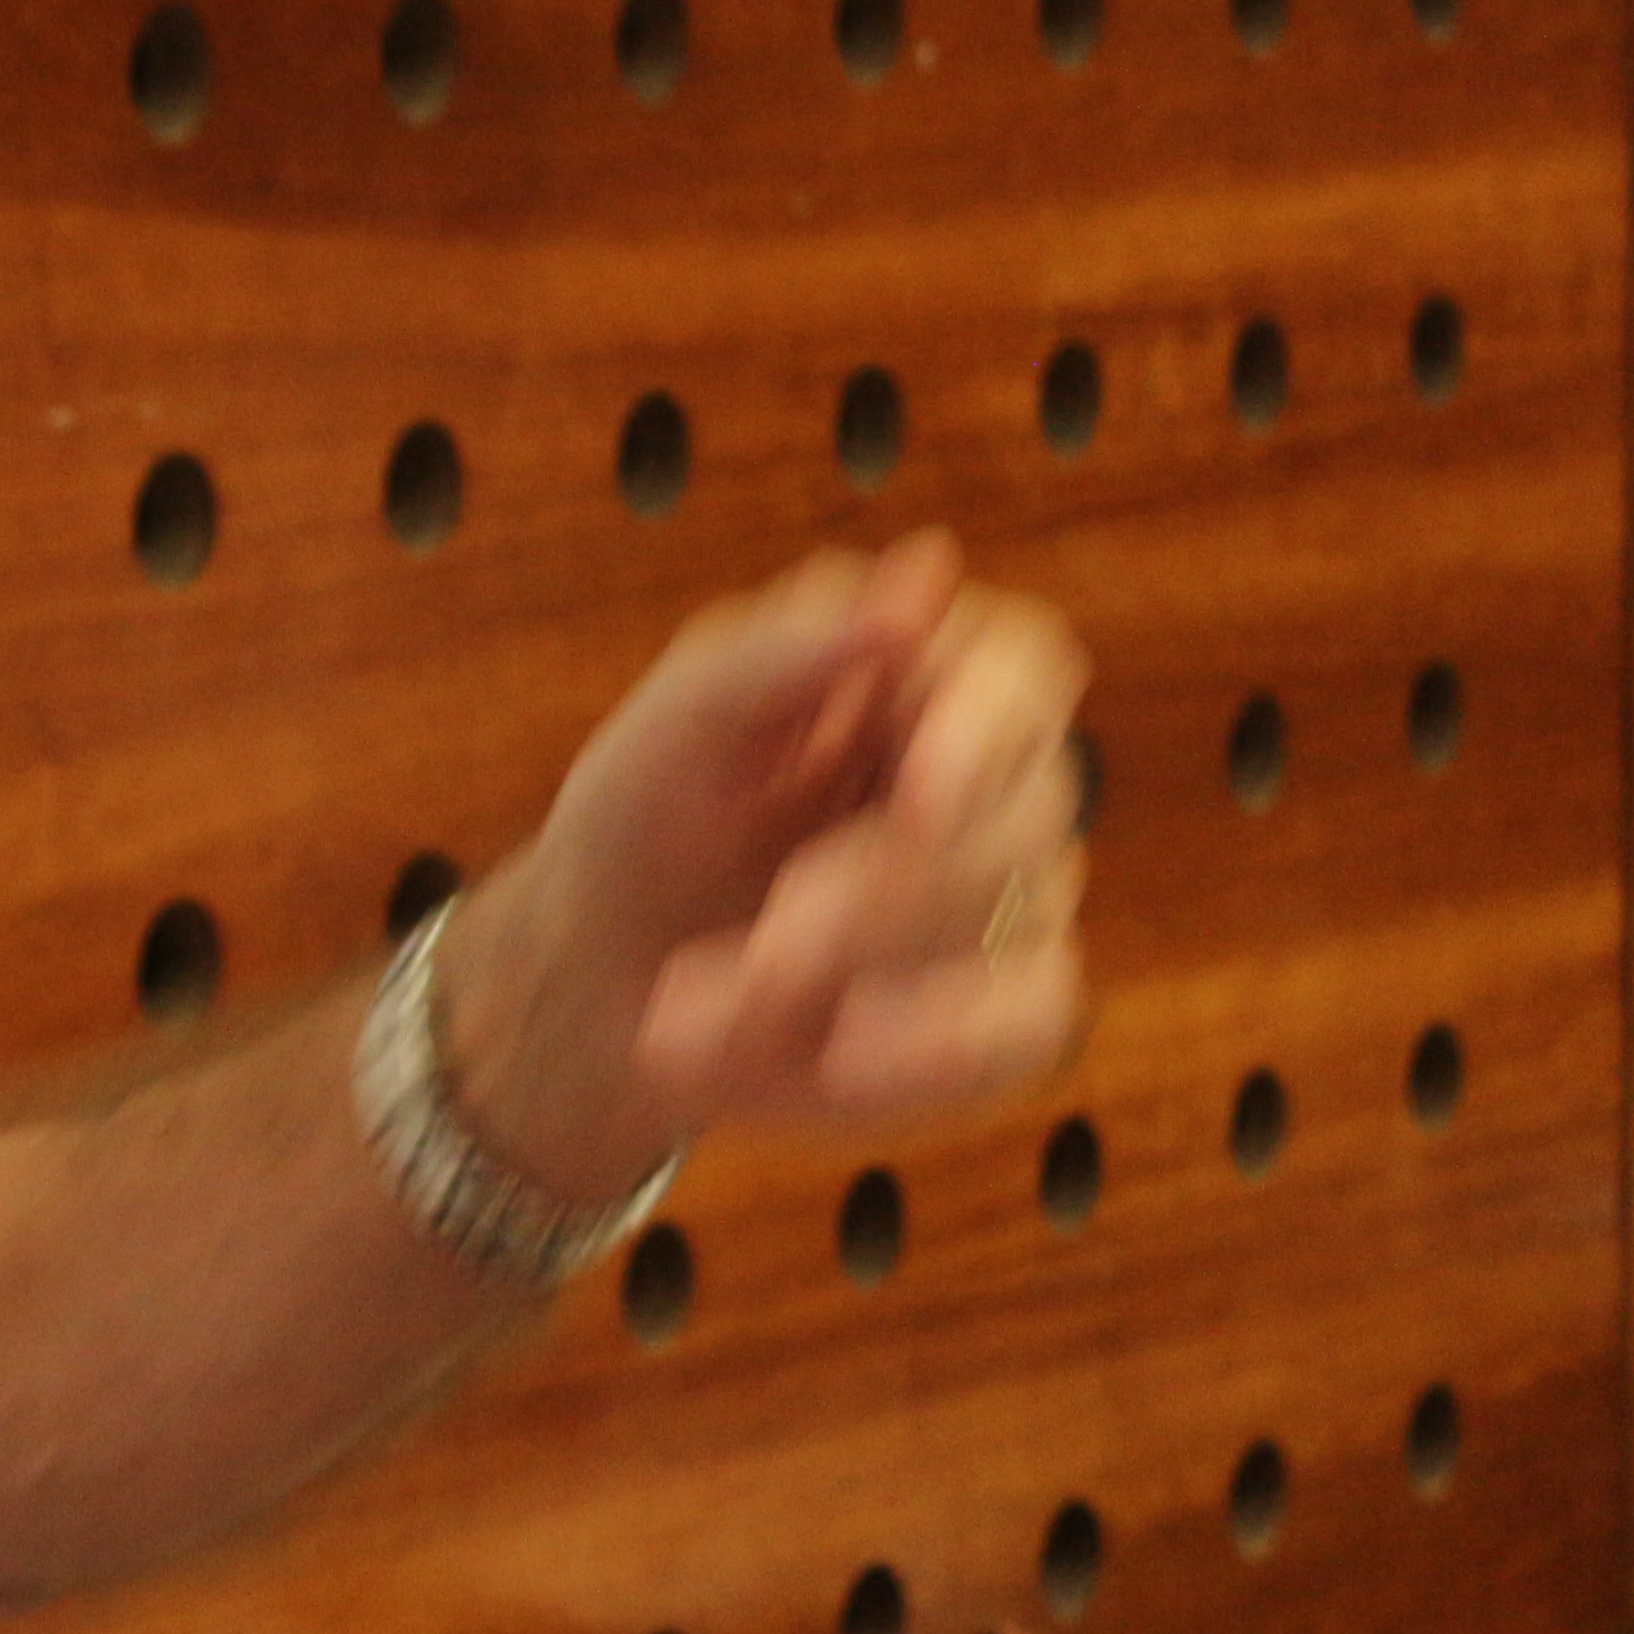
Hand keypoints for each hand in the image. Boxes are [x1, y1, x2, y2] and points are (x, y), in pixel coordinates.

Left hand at [442, 533, 1089, 1194]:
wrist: (603, 976)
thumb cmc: (644, 817)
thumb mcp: (675, 724)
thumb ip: (787, 648)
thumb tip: (926, 575)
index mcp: (914, 677)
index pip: (1024, 666)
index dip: (993, 722)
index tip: (922, 789)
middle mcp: (985, 777)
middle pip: (1024, 810)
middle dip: (882, 891)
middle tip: (765, 946)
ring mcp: (1007, 893)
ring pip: (1022, 920)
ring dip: (861, 973)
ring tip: (713, 1006)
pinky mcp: (1003, 1004)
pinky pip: (1029, 1028)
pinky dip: (924, 1050)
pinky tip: (828, 1057)